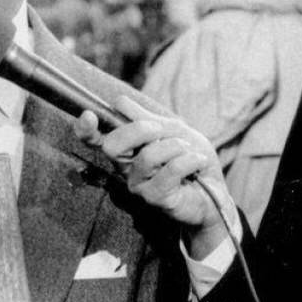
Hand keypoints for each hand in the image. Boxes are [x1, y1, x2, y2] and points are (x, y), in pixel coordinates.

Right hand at [75, 98, 233, 259]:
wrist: (215, 191)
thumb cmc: (191, 160)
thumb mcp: (172, 131)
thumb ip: (147, 119)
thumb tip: (119, 102)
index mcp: (126, 150)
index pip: (94, 141)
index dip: (85, 129)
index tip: (89, 116)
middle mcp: (126, 169)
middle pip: (112, 145)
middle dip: (140, 129)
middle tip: (161, 131)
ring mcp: (138, 186)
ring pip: (147, 156)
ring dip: (175, 146)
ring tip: (190, 151)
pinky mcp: (156, 199)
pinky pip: (170, 170)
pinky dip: (190, 159)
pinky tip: (198, 162)